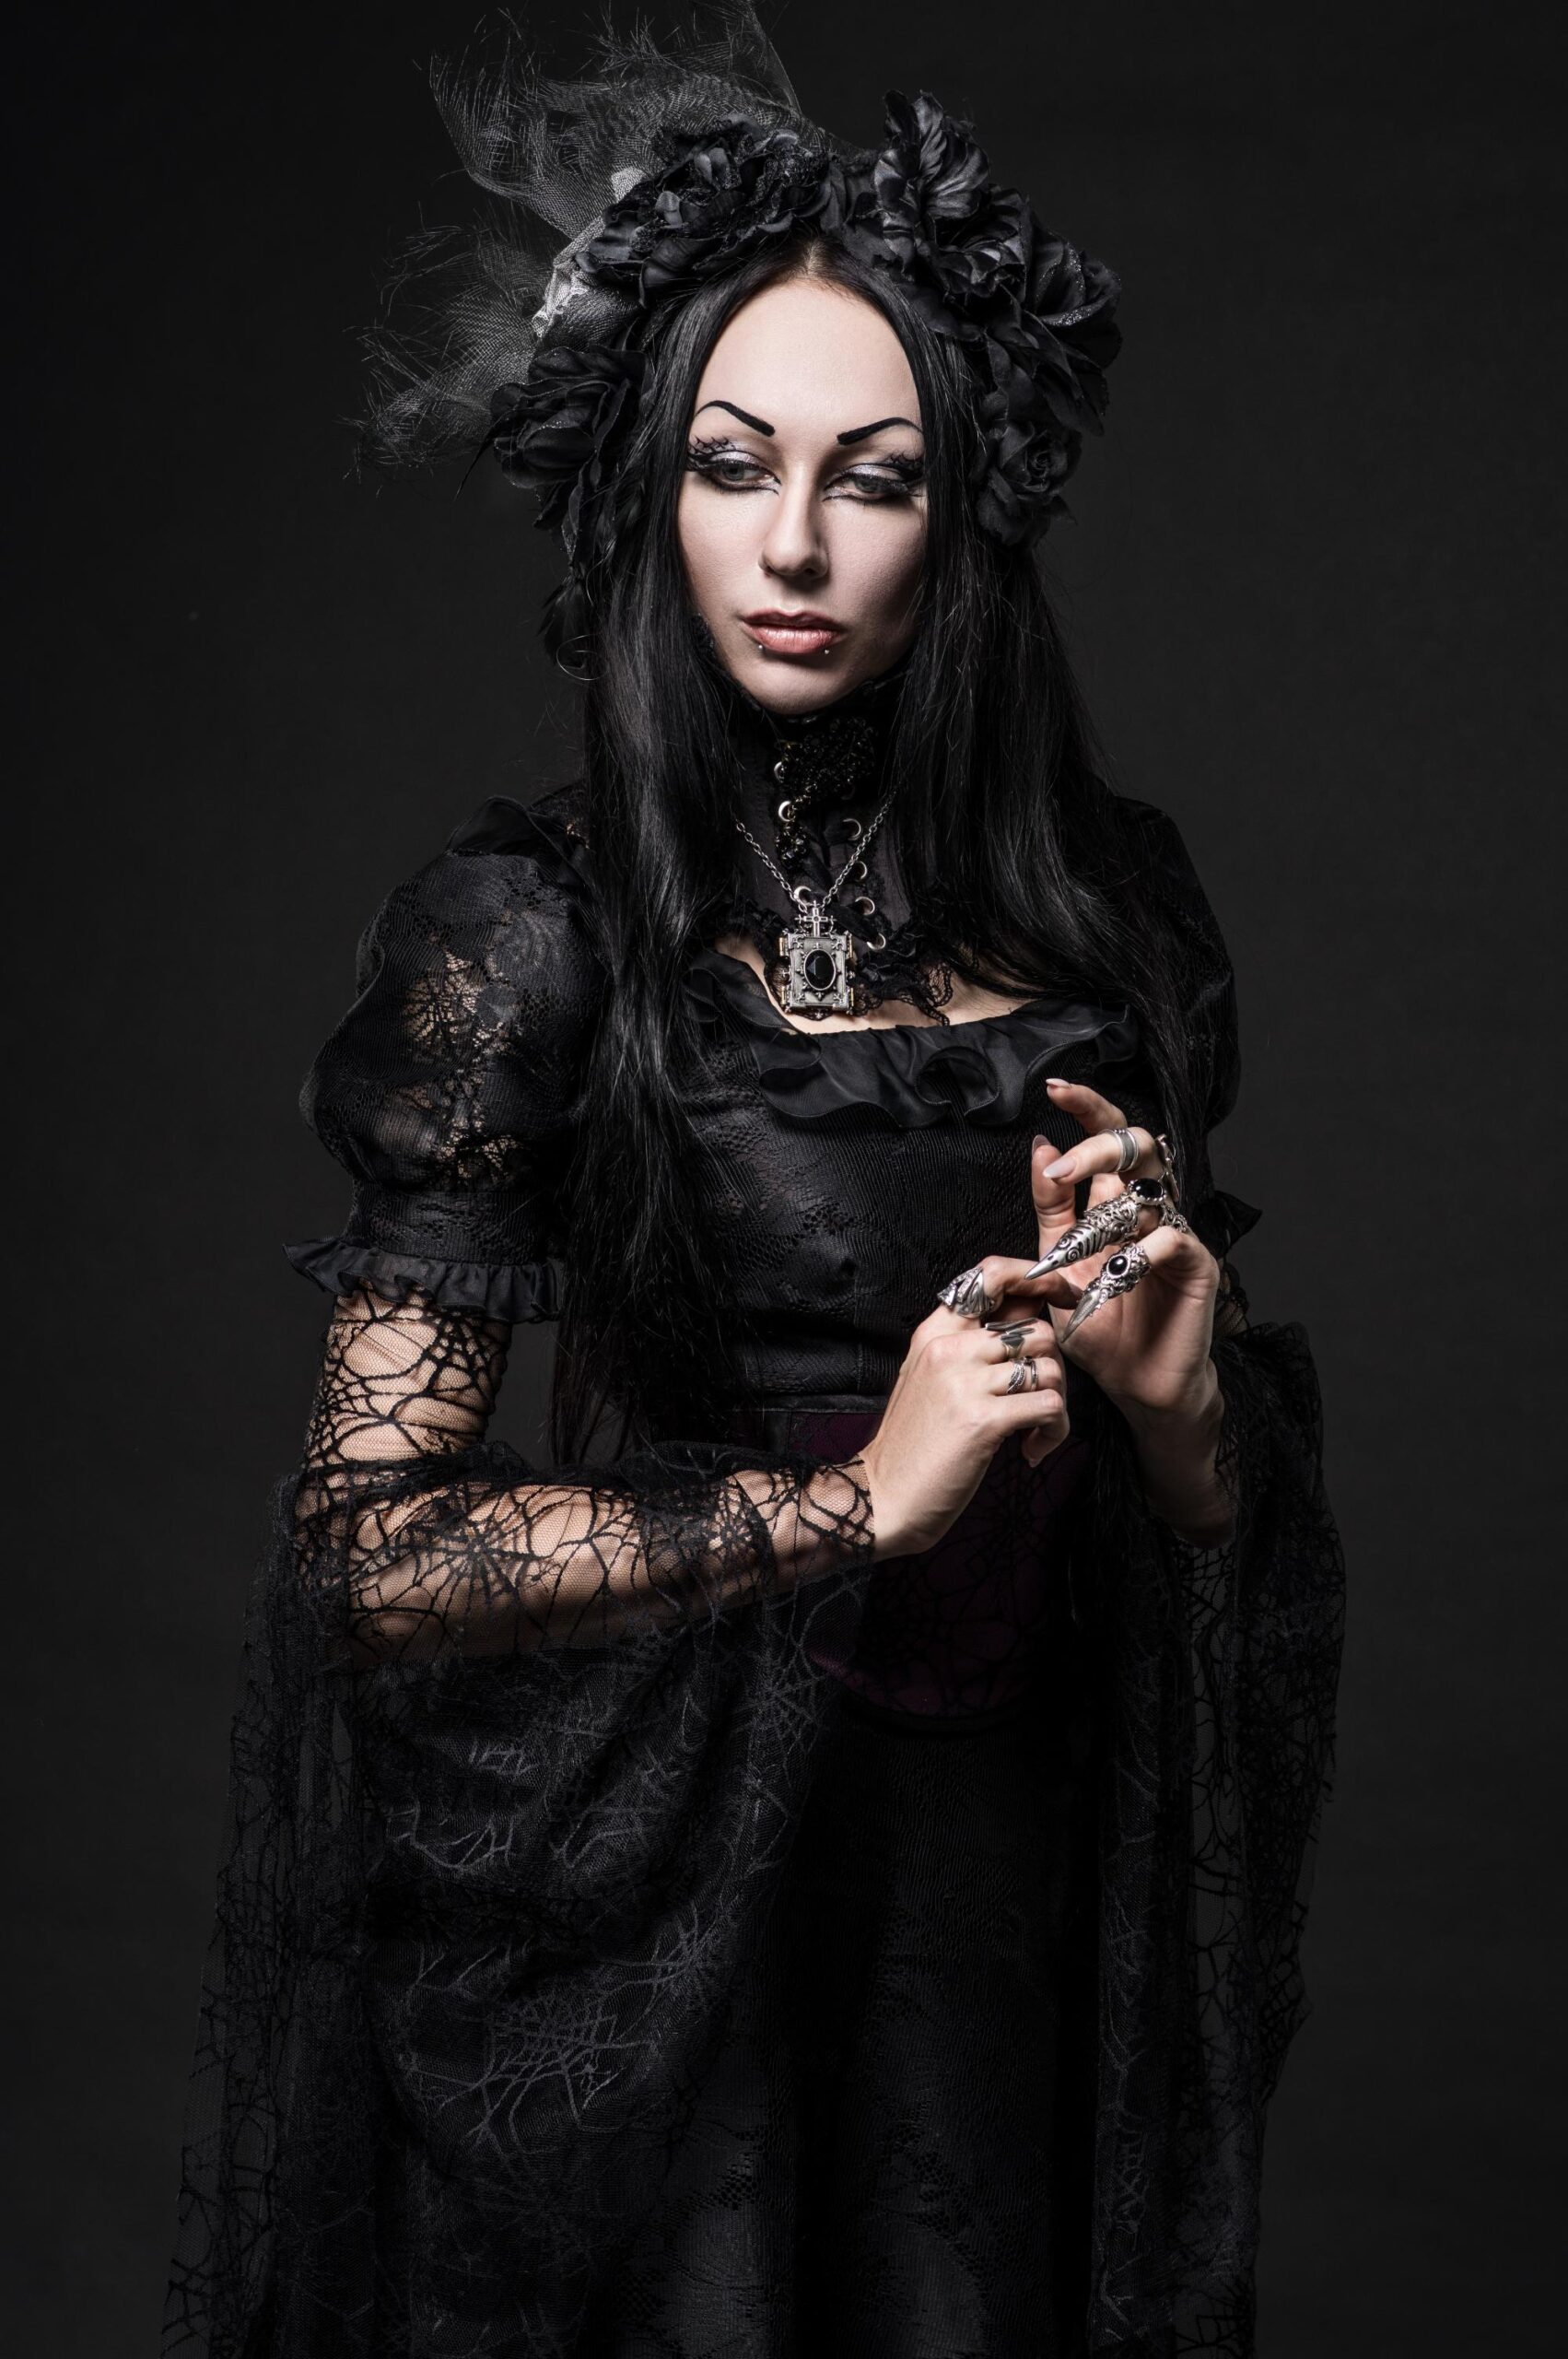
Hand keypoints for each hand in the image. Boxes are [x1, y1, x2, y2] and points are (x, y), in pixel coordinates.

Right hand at [856, 1300, 1070, 1559]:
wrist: (882, 1497)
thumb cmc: (912, 1443)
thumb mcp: (930, 1377)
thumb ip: (970, 1346)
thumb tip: (1026, 1318)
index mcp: (935, 1332)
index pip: (992, 1275)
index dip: (1038, 1278)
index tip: (1061, 1295)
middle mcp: (949, 1348)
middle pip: (1037, 1330)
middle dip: (1052, 1369)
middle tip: (1039, 1401)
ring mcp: (965, 1382)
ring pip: (1050, 1369)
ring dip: (1056, 1405)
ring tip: (1034, 1430)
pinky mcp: (983, 1420)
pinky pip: (1049, 1407)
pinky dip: (1054, 1431)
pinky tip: (1031, 1449)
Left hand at [930, 1083, 1222, 1479]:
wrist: (1136, 1387)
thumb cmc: (1100, 1330)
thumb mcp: (1057, 1269)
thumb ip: (1050, 1213)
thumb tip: (1039, 1146)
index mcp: (1114, 1205)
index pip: (1105, 1141)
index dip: (1085, 1109)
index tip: (1053, 1088)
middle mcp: (1148, 1211)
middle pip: (1138, 1145)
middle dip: (1099, 1139)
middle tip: (1063, 1162)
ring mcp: (1176, 1235)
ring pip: (1151, 1188)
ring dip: (1106, 1209)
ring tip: (1076, 1246)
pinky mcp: (1198, 1266)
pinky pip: (1172, 1239)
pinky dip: (1138, 1253)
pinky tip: (1114, 1276)